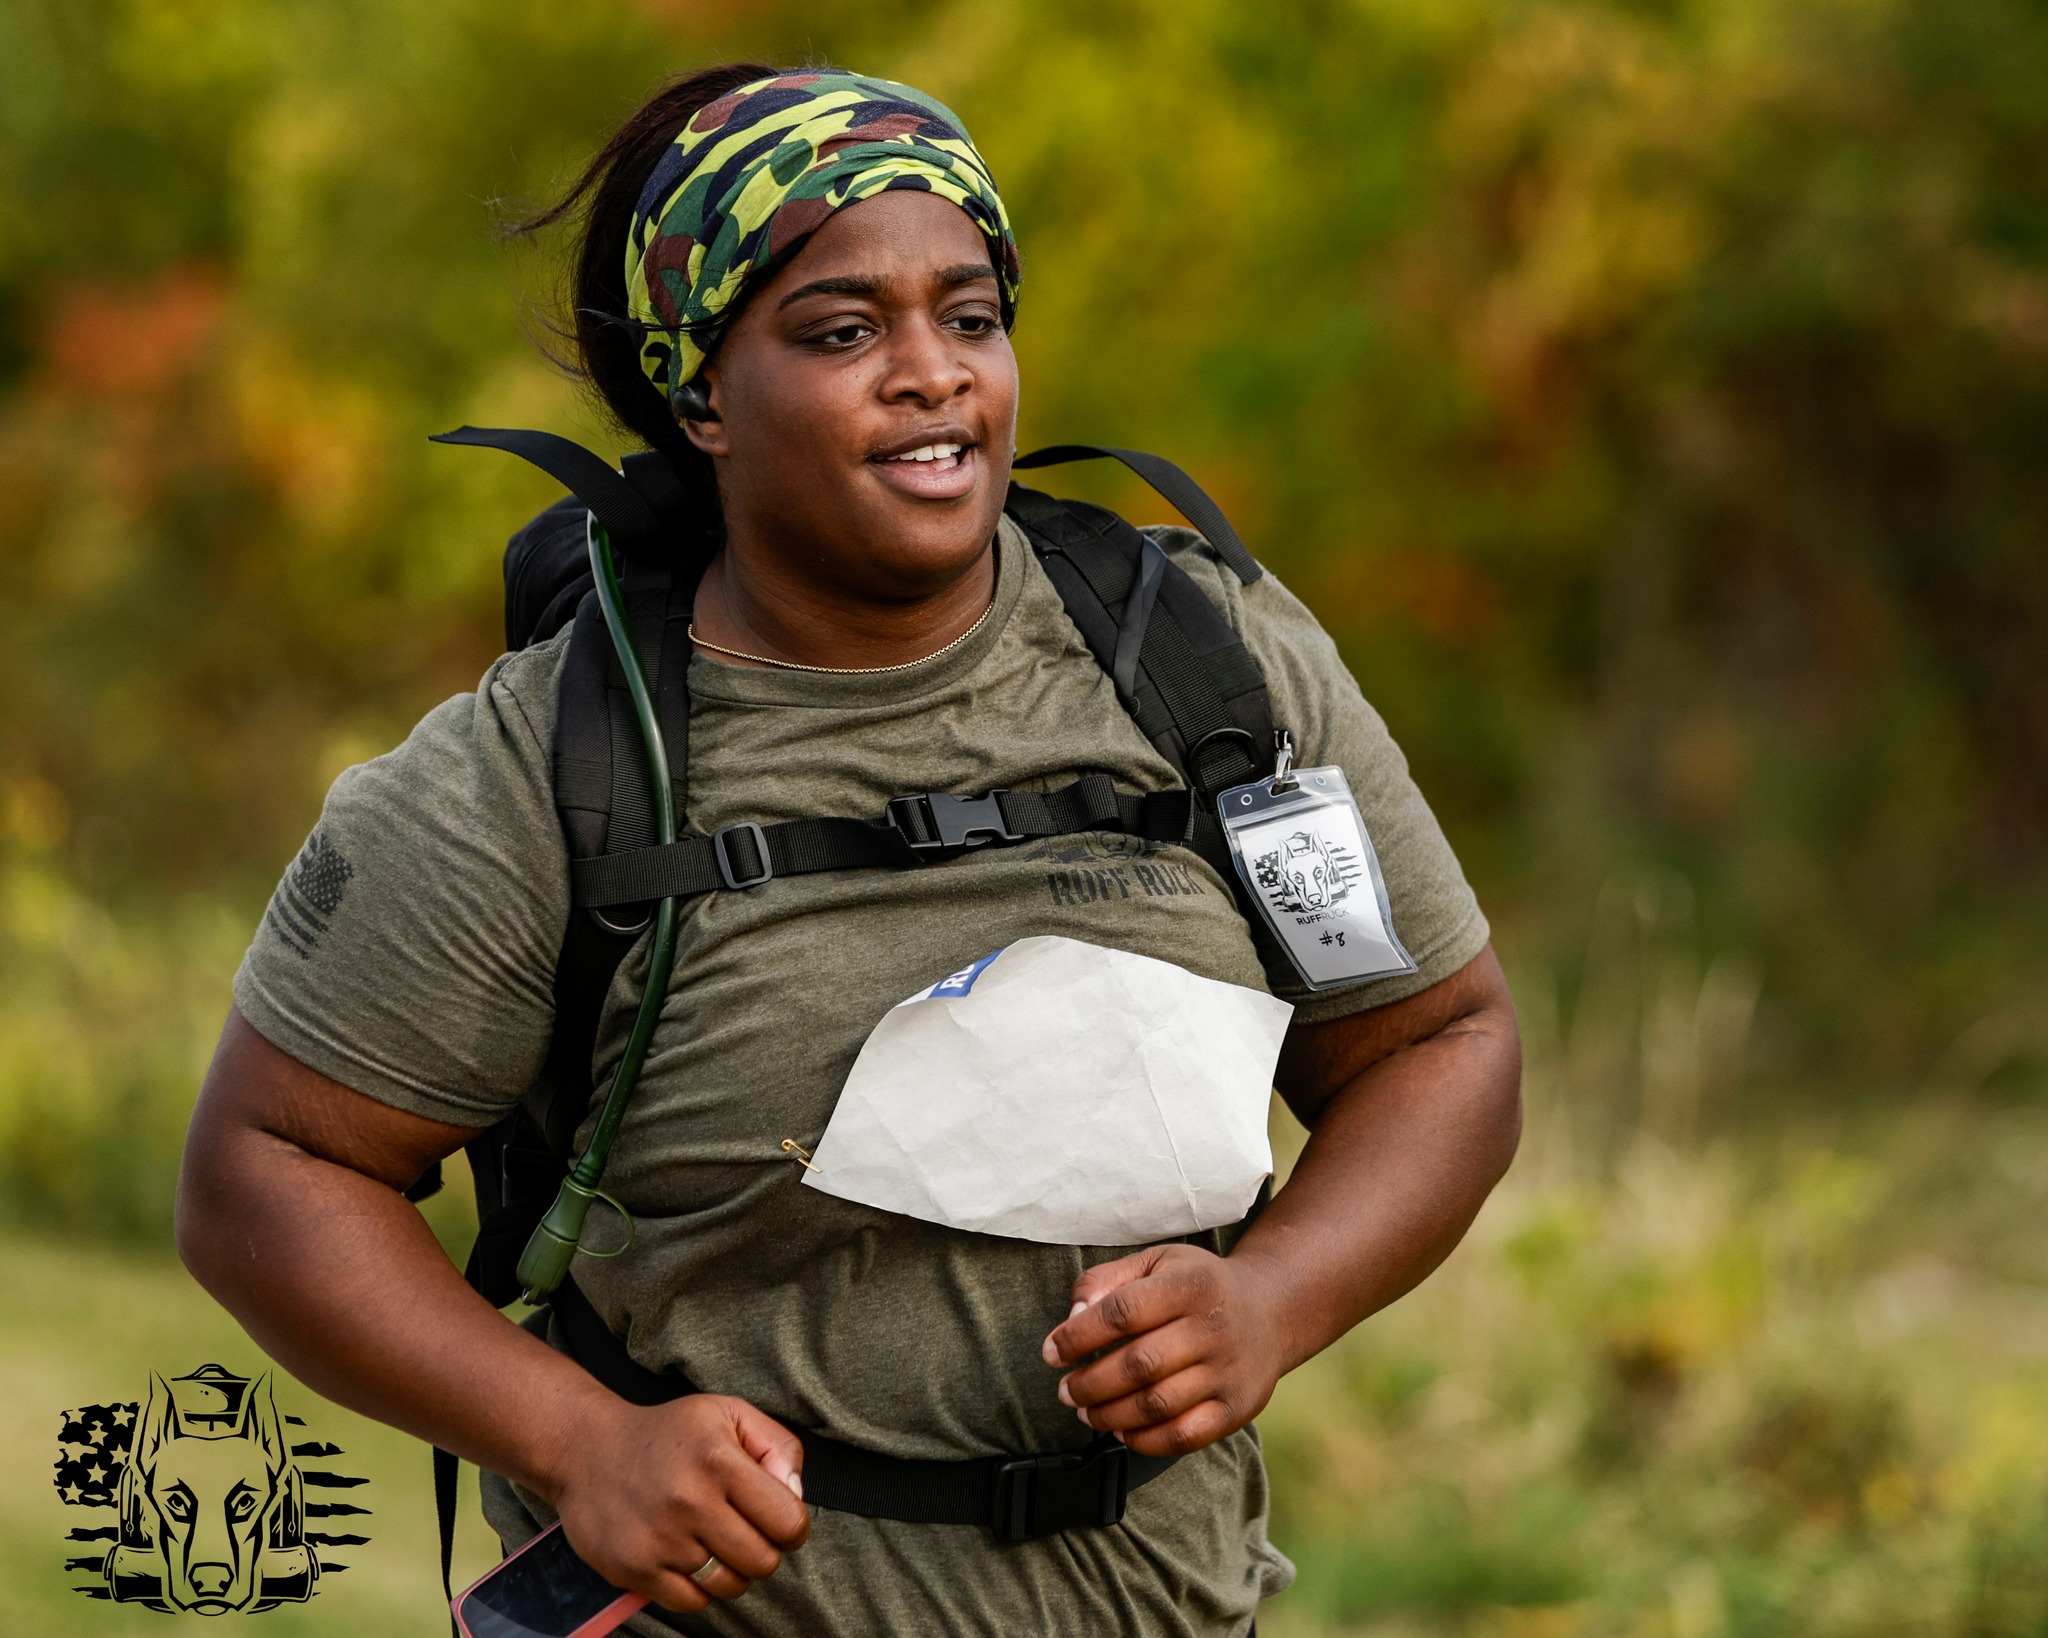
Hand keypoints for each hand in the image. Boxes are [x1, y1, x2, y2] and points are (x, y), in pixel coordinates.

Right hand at [545, 1393, 808, 1610]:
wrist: (587, 1448)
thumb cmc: (669, 1432)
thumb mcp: (729, 1414)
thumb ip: (778, 1447)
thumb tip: (795, 1497)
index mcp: (719, 1461)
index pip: (789, 1522)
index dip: (793, 1525)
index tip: (778, 1518)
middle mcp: (690, 1502)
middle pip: (763, 1562)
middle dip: (764, 1549)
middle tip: (743, 1529)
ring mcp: (660, 1540)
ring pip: (729, 1586)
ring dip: (731, 1570)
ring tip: (713, 1540)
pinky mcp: (633, 1569)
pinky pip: (691, 1602)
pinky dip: (697, 1587)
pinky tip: (687, 1555)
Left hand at [1040, 1244, 1291, 1458]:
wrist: (1270, 1311)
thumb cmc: (1196, 1286)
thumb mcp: (1155, 1262)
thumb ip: (1107, 1281)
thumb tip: (1074, 1316)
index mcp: (1189, 1284)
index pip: (1123, 1313)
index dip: (1079, 1336)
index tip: (1052, 1352)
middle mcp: (1212, 1328)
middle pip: (1138, 1365)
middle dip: (1089, 1383)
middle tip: (1066, 1391)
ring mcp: (1227, 1371)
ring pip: (1157, 1405)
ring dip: (1109, 1415)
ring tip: (1086, 1411)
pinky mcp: (1236, 1408)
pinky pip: (1184, 1436)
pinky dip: (1144, 1441)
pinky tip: (1122, 1430)